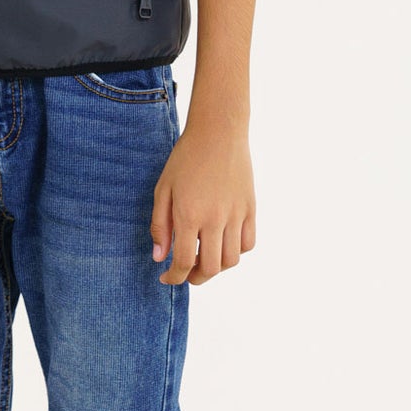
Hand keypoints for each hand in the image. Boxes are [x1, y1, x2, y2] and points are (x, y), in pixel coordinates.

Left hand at [150, 119, 256, 283]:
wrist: (218, 133)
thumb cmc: (185, 159)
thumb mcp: (163, 189)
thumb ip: (160, 226)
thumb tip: (160, 257)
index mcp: (189, 215)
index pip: (183, 262)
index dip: (174, 277)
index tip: (167, 278)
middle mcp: (215, 219)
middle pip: (210, 268)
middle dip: (195, 278)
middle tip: (186, 272)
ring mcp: (236, 215)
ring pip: (231, 260)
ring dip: (216, 267)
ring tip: (204, 257)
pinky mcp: (250, 208)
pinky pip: (248, 243)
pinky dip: (236, 251)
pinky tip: (223, 242)